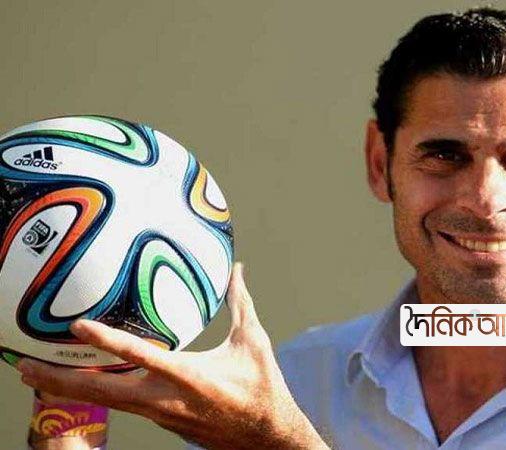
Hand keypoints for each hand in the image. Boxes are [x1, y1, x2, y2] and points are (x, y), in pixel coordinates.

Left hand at [16, 263, 327, 449]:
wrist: (265, 436)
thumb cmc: (261, 388)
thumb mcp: (253, 341)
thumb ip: (240, 302)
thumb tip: (238, 268)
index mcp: (189, 376)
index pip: (139, 356)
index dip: (106, 341)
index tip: (77, 325)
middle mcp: (166, 400)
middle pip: (102, 392)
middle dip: (60, 379)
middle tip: (25, 364)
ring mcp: (159, 416)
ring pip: (105, 402)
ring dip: (68, 389)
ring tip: (34, 374)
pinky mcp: (160, 423)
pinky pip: (121, 406)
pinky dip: (95, 395)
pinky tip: (78, 384)